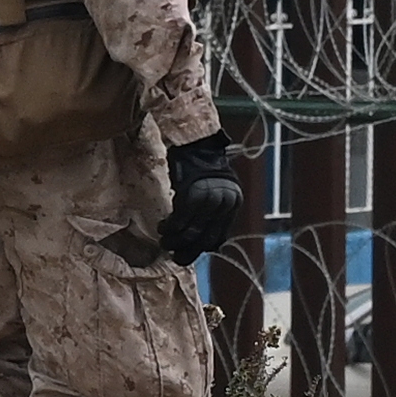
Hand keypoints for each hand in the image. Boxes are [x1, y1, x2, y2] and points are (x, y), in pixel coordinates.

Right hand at [159, 137, 243, 262]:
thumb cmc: (200, 166)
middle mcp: (225, 203)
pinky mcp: (193, 193)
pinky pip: (180, 219)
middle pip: (205, 238)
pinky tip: (162, 227)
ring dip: (174, 240)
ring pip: (191, 231)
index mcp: (233, 204)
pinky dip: (169, 227)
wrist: (195, 141)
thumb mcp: (214, 191)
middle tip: (173, 255)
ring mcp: (210, 198)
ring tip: (163, 240)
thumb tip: (206, 244)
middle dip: (187, 251)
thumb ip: (212, 214)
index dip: (201, 249)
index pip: (218, 238)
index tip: (187, 254)